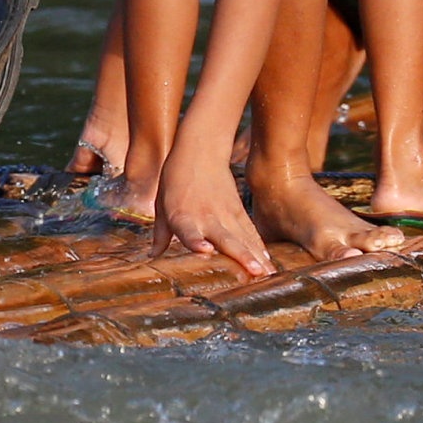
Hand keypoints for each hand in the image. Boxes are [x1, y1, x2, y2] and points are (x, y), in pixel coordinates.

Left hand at [151, 145, 272, 278]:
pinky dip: (259, 246)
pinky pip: (250, 231)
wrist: (200, 150)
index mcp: (182, 216)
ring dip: (256, 256)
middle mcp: (206, 216)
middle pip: (225, 238)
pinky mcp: (238, 210)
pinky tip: (268, 261)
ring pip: (243, 237)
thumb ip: (161, 234)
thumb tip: (153, 257)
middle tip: (255, 272)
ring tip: (267, 273)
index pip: (188, 231)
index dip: (196, 241)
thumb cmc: (176, 179)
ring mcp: (225, 213)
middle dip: (241, 256)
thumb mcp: (162, 205)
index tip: (206, 250)